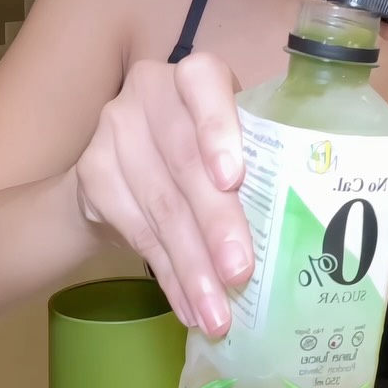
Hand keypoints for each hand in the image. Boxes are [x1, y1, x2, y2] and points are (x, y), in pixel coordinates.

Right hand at [74, 55, 251, 334]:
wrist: (124, 171)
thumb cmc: (202, 154)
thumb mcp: (230, 146)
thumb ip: (254, 165)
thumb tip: (295, 234)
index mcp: (197, 76)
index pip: (204, 86)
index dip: (218, 131)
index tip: (233, 180)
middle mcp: (149, 91)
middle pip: (184, 163)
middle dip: (215, 224)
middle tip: (239, 273)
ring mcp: (114, 129)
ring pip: (159, 206)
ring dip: (191, 266)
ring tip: (216, 311)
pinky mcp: (92, 173)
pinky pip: (135, 231)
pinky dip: (167, 274)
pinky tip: (188, 304)